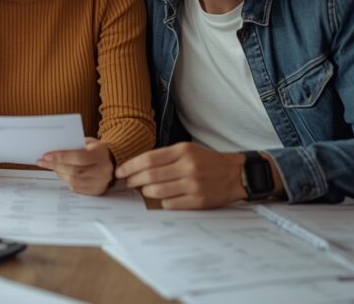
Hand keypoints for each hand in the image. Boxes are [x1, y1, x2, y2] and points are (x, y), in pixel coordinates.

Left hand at [37, 137, 113, 195]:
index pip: (78, 157)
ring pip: (73, 181)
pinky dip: (66, 180)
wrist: (112, 162)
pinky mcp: (96, 191)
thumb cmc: (96, 150)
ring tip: (51, 166)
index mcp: (100, 155)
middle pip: (74, 171)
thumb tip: (53, 150)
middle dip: (55, 165)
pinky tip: (61, 173)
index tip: (45, 155)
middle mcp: (103, 170)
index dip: (60, 157)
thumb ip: (74, 146)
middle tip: (42, 161)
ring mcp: (100, 183)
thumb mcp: (89, 143)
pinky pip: (76, 188)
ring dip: (59, 173)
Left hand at [115, 142, 248, 208]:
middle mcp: (187, 167)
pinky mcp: (198, 201)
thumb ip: (164, 157)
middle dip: (133, 180)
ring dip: (146, 192)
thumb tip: (136, 168)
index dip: (130, 166)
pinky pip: (170, 204)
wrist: (234, 174)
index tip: (119, 171)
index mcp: (183, 151)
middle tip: (127, 182)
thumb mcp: (187, 150)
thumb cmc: (206, 161)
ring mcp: (193, 185)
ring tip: (144, 190)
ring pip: (157, 191)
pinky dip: (162, 202)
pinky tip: (163, 198)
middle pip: (149, 176)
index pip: (148, 159)